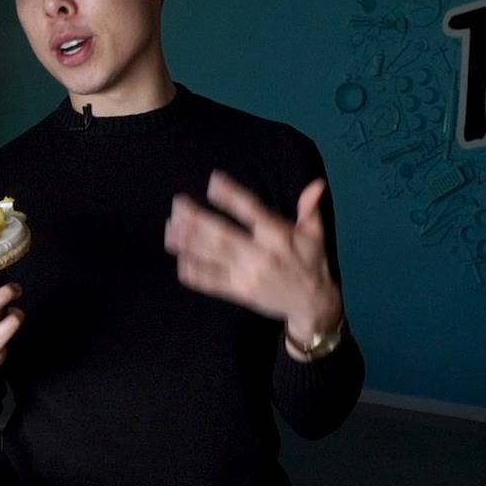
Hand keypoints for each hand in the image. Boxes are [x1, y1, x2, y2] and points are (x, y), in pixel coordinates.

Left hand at [165, 172, 342, 339]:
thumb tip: (316, 184)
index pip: (252, 211)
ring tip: (169, 228)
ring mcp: (247, 275)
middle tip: (177, 204)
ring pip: (213, 257)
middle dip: (197, 220)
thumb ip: (310, 209)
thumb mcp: (315, 234)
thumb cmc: (310, 262)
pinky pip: (212, 282)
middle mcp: (260, 254)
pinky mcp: (240, 292)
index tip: (213, 181)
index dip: (232, 196)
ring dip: (188, 242)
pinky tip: (178, 261)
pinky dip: (195, 273)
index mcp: (278, 235)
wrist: (311, 304)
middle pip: (223, 235)